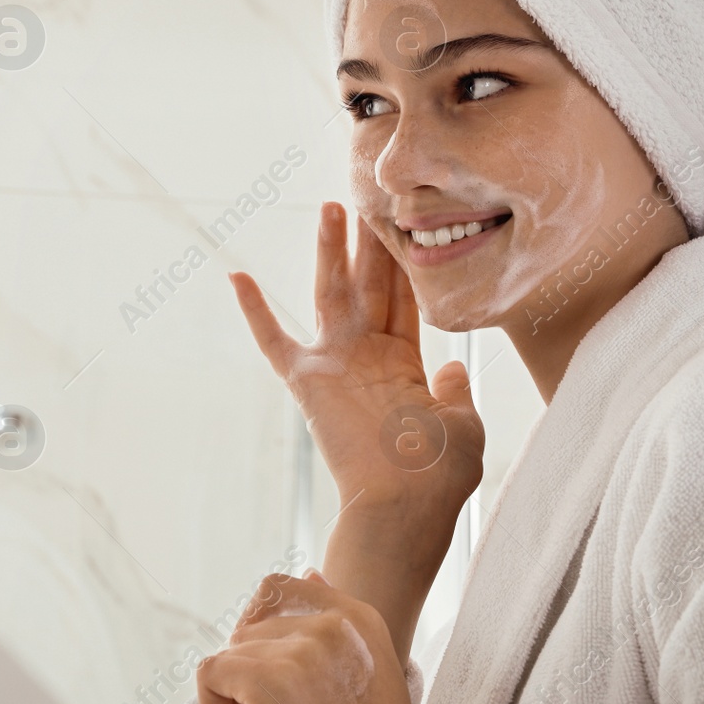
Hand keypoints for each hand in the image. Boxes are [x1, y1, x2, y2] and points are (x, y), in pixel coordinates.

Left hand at [197, 571, 422, 703]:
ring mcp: (301, 648)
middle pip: (250, 629)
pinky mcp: (268, 679)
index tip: (275, 682)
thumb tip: (310, 571)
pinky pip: (210, 674)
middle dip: (252, 678)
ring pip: (232, 654)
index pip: (282, 588)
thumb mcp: (369, 675)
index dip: (261, 633)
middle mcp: (333, 623)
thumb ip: (337, 625)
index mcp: (359, 617)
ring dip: (237, 701)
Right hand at [230, 202, 484, 538]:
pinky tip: (237, 275)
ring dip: (331, 251)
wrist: (406, 505)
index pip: (405, 300)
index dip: (405, 262)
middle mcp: (368, 357)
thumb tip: (454, 367)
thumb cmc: (439, 476)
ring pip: (332, 293)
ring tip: (331, 206)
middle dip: (369, 242)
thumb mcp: (465, 427)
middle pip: (370, 284)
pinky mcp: (308, 381)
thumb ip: (457, 393)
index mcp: (407, 365)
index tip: (405, 222)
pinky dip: (255, 311)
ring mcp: (337, 365)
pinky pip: (274, 341)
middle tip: (365, 197)